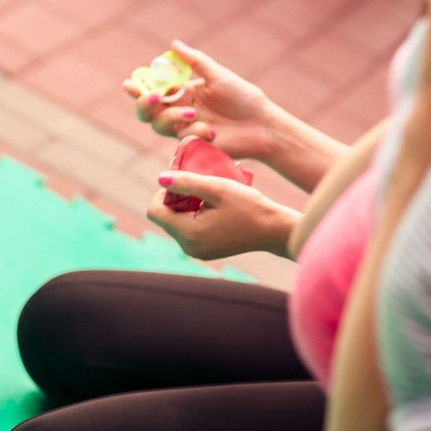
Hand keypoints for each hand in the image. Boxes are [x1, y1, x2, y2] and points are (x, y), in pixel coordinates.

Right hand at [124, 40, 274, 160]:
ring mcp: (184, 128)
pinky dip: (195, 131)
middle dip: (144, 104)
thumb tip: (173, 44)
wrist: (262, 125)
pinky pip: (181, 137)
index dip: (137, 88)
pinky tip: (213, 131)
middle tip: (154, 98)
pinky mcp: (192, 144)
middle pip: (146, 112)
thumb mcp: (218, 75)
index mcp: (182, 92)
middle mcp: (178, 110)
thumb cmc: (242, 98)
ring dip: (172, 116)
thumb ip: (194, 61)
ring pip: (159, 125)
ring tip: (195, 113)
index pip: (152, 89)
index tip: (128, 84)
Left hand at [147, 171, 299, 259]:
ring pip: (175, 223)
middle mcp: (188, 248)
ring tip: (208, 196)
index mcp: (188, 234)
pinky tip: (213, 207)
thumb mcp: (217, 188)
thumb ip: (186, 182)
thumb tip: (160, 178)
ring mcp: (197, 252)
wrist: (276, 231)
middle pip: (164, 217)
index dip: (163, 193)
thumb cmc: (249, 207)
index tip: (184, 182)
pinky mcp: (206, 251)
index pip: (155, 211)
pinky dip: (194, 215)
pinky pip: (188, 230)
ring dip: (185, 206)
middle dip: (175, 199)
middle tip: (198, 186)